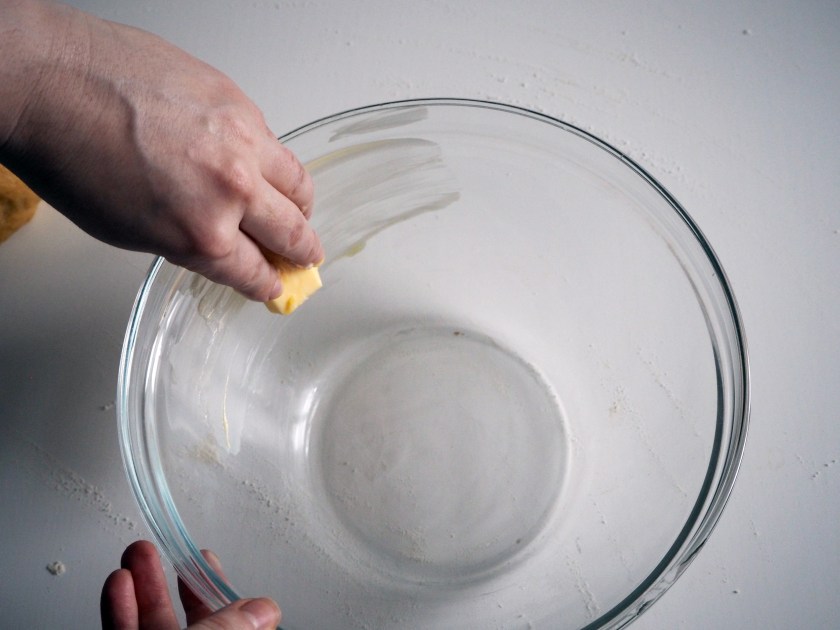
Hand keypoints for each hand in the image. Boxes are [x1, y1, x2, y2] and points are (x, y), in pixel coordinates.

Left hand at [0, 1, 321, 300]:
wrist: (53, 81)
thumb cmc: (71, 154)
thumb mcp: (128, 231)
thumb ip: (188, 245)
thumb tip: (222, 247)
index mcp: (202, 235)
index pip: (257, 273)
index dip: (270, 284)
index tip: (276, 285)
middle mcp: (232, 191)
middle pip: (292, 234)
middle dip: (302, 252)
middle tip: (306, 256)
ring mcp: (242, 142)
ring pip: (299, 185)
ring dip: (301, 206)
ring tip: (297, 209)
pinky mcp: (240, 102)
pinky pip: (274, 141)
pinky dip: (272, 162)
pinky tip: (258, 165)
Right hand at [101, 540, 279, 629]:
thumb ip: (230, 629)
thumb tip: (265, 609)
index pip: (232, 626)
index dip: (225, 596)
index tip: (210, 564)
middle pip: (191, 623)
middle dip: (179, 581)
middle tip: (171, 549)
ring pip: (152, 625)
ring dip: (144, 586)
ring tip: (138, 553)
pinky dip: (119, 608)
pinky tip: (119, 582)